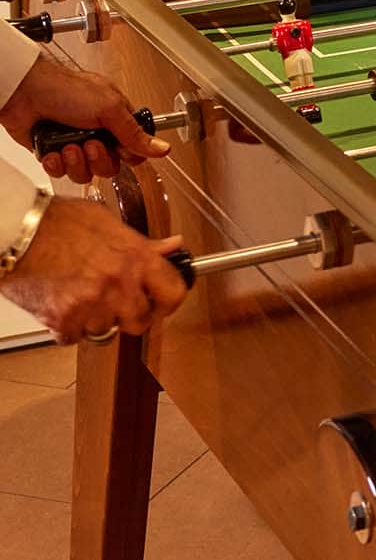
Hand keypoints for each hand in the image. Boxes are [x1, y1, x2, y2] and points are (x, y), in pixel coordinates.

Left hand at [0, 55, 170, 182]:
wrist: (25, 94)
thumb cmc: (65, 89)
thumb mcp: (109, 109)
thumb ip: (135, 133)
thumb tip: (162, 148)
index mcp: (116, 119)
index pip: (133, 150)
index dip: (127, 155)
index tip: (118, 148)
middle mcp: (97, 134)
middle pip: (109, 166)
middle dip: (97, 158)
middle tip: (89, 144)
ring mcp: (75, 145)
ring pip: (85, 174)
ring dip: (75, 162)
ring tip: (68, 144)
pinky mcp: (54, 155)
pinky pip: (61, 174)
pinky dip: (56, 164)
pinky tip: (53, 150)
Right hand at [3, 199, 186, 343]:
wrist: (18, 233)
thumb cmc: (59, 222)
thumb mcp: (109, 223)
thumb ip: (143, 243)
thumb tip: (171, 247)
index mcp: (135, 258)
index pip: (173, 292)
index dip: (170, 300)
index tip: (163, 301)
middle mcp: (118, 284)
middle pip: (141, 321)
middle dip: (132, 315)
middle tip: (120, 302)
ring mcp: (92, 305)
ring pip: (106, 330)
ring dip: (97, 318)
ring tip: (82, 293)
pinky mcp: (64, 321)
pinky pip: (74, 337)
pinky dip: (68, 327)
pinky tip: (63, 304)